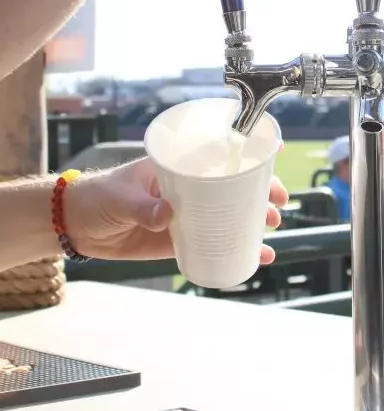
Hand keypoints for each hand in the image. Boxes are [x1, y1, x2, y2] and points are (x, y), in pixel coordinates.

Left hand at [64, 157, 287, 264]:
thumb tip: (167, 217)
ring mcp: (187, 215)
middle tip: (278, 204)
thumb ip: (143, 207)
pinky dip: (235, 250)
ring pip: (229, 216)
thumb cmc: (99, 195)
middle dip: (259, 193)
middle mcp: (188, 189)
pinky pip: (213, 244)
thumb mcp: (121, 196)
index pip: (218, 156)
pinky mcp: (180, 240)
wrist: (78, 226)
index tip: (274, 153)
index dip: (247, 155)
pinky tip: (255, 257)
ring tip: (271, 229)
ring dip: (253, 221)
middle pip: (232, 188)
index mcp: (177, 168)